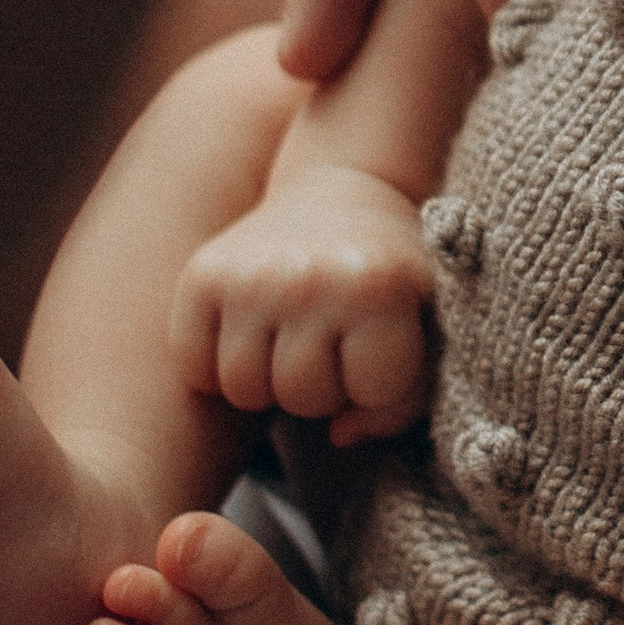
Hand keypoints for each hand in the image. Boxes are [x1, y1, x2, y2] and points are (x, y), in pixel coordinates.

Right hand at [167, 163, 433, 443]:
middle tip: (333, 340)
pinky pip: (195, 365)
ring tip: (294, 337)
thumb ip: (406, 398)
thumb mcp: (428, 326)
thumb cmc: (392, 277)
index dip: (378, 381)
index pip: (371, 394)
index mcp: (379, 288)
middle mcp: (309, 278)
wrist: (341, 190)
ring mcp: (249, 274)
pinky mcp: (202, 273)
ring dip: (269, 378)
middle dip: (322, 383)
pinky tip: (252, 331)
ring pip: (242, 389)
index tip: (381, 342)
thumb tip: (338, 434)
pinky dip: (217, 363)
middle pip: (300, 397)